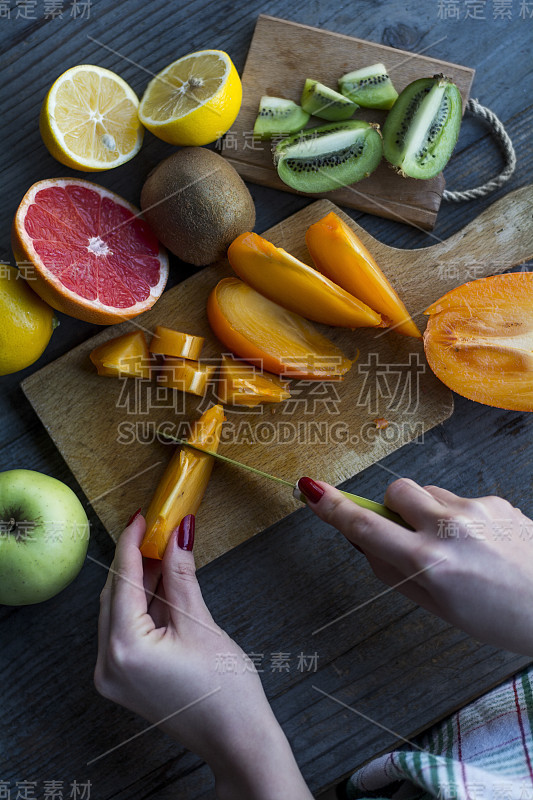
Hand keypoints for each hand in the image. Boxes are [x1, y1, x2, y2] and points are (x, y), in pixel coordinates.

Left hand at [94, 513, 311, 799]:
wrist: (236, 739)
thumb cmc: (224, 689)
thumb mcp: (200, 622)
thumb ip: (182, 574)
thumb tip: (178, 533)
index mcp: (124, 649)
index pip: (122, 580)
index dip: (132, 542)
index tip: (142, 516)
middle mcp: (108, 663)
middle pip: (116, 594)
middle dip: (136, 559)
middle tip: (158, 529)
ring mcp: (113, 675)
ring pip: (120, 610)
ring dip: (140, 580)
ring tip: (164, 551)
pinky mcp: (125, 678)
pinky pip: (126, 629)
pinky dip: (143, 604)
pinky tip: (162, 582)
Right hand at [298, 477, 532, 655]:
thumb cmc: (499, 618)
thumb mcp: (439, 608)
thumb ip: (396, 574)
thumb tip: (366, 544)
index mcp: (431, 563)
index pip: (367, 528)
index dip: (334, 509)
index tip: (312, 490)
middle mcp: (449, 528)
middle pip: (396, 491)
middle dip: (392, 507)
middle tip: (406, 533)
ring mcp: (475, 509)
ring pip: (429, 492)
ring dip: (427, 511)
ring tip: (454, 545)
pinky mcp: (495, 500)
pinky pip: (459, 498)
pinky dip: (457, 516)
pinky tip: (480, 543)